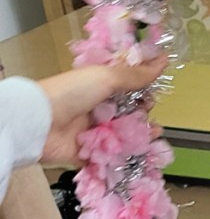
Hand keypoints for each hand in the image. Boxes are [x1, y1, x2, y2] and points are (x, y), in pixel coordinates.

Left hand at [38, 57, 167, 164]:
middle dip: (144, 114)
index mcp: (99, 86)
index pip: (128, 87)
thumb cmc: (70, 94)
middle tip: (150, 115)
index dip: (143, 89)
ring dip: (141, 136)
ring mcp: (93, 131)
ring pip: (124, 135)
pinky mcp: (89, 152)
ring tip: (154, 136)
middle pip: (128, 112)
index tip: (155, 91)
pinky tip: (142, 153)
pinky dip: (126, 156)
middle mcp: (97, 108)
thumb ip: (136, 74)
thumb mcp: (107, 77)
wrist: (39, 124)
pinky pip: (111, 156)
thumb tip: (163, 61)